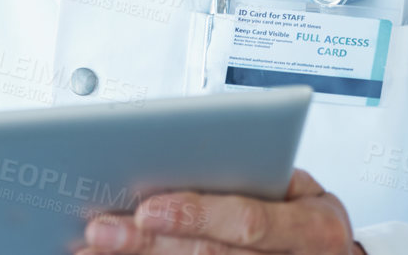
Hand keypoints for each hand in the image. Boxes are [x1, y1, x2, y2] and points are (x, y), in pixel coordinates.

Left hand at [79, 169, 362, 254]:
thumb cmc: (307, 218)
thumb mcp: (298, 189)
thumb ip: (248, 178)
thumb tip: (173, 161)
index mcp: (315, 228)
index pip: (249, 222)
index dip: (196, 215)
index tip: (148, 207)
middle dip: (149, 245)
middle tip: (100, 230)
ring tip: (92, 250)